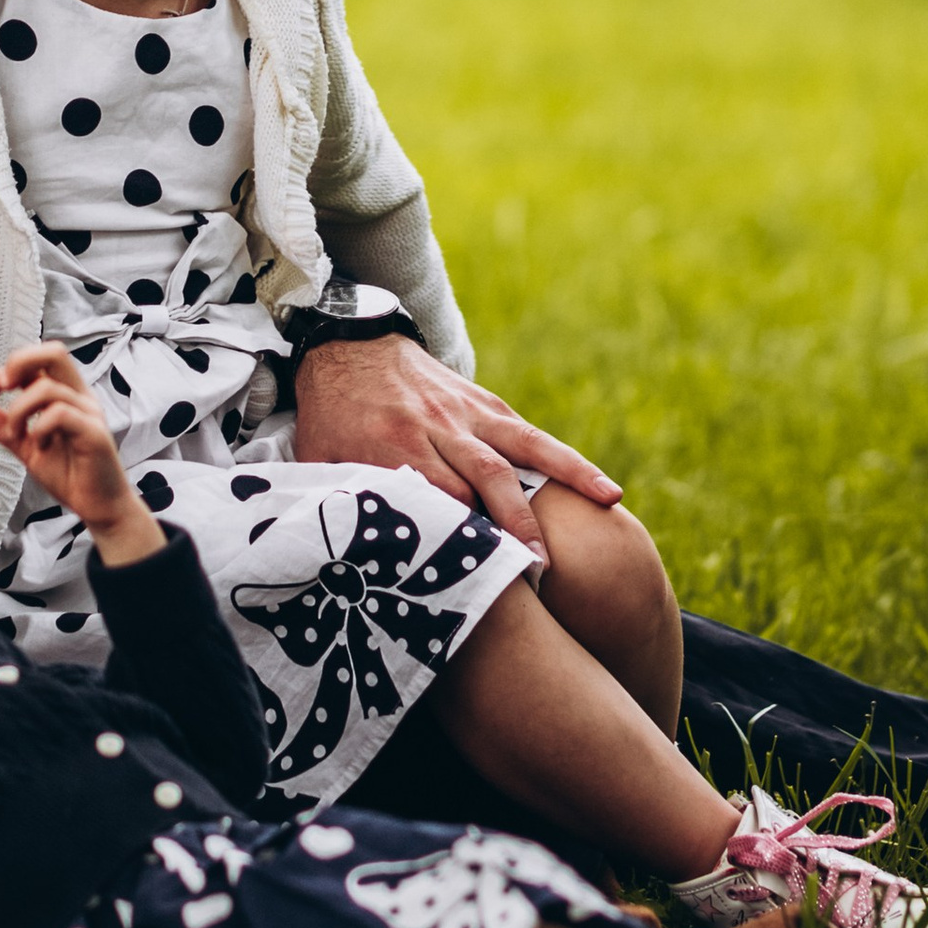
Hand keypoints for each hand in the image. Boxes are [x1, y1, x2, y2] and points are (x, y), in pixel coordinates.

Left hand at [0, 342, 164, 567]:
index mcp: (64, 395)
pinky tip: (39, 445)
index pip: (33, 363)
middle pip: (53, 353)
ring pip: (49, 387)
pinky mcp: (94, 432)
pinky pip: (62, 413)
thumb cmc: (71, 475)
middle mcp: (78, 397)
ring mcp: (89, 412)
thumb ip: (3, 428)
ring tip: (16, 435)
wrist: (98, 507)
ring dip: (19, 410)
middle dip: (19, 363)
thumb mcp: (27, 448)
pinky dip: (40, 427)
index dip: (1, 372)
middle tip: (1, 387)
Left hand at [288, 336, 620, 551]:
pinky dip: (564, 459)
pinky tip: (602, 487)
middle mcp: (435, 427)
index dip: (462, 544)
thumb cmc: (330, 415)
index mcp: (393, 446)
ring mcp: (463, 412)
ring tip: (606, 503)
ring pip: (519, 448)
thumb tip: (345, 560)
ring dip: (565, 478)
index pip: (438, 502)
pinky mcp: (482, 402)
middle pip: (483, 479)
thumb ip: (341, 502)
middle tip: (539, 573)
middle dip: (513, 526)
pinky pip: (527, 433)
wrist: (345, 343)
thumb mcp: (321, 459)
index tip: (481, 584)